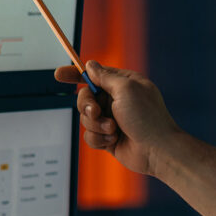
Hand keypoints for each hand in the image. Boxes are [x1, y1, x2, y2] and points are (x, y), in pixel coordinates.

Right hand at [55, 61, 182, 176]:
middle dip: (87, 106)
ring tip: (113, 129)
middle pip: (85, 97)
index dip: (75, 74)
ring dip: (96, 125)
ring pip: (85, 119)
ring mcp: (112, 119)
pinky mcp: (108, 137)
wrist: (157, 150)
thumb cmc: (147, 117)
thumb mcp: (126, 89)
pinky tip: (113, 140)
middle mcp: (117, 100)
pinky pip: (90, 136)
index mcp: (123, 84)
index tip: (58, 74)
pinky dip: (99, 139)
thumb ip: (105, 77)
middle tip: (96, 112)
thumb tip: (91, 65)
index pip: (94, 75)